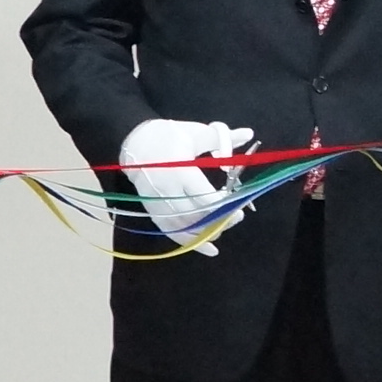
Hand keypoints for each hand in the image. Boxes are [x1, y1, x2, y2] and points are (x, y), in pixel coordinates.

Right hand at [118, 119, 254, 252]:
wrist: (132, 143)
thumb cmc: (166, 136)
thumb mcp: (194, 133)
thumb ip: (221, 138)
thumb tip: (249, 133)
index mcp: (180, 171)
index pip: (205, 198)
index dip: (224, 207)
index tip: (239, 207)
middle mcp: (168, 191)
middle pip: (197, 216)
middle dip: (219, 221)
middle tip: (236, 218)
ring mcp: (158, 203)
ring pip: (185, 227)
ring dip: (207, 232)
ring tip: (222, 229)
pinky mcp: (153, 210)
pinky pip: (171, 232)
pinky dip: (190, 242)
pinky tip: (208, 248)